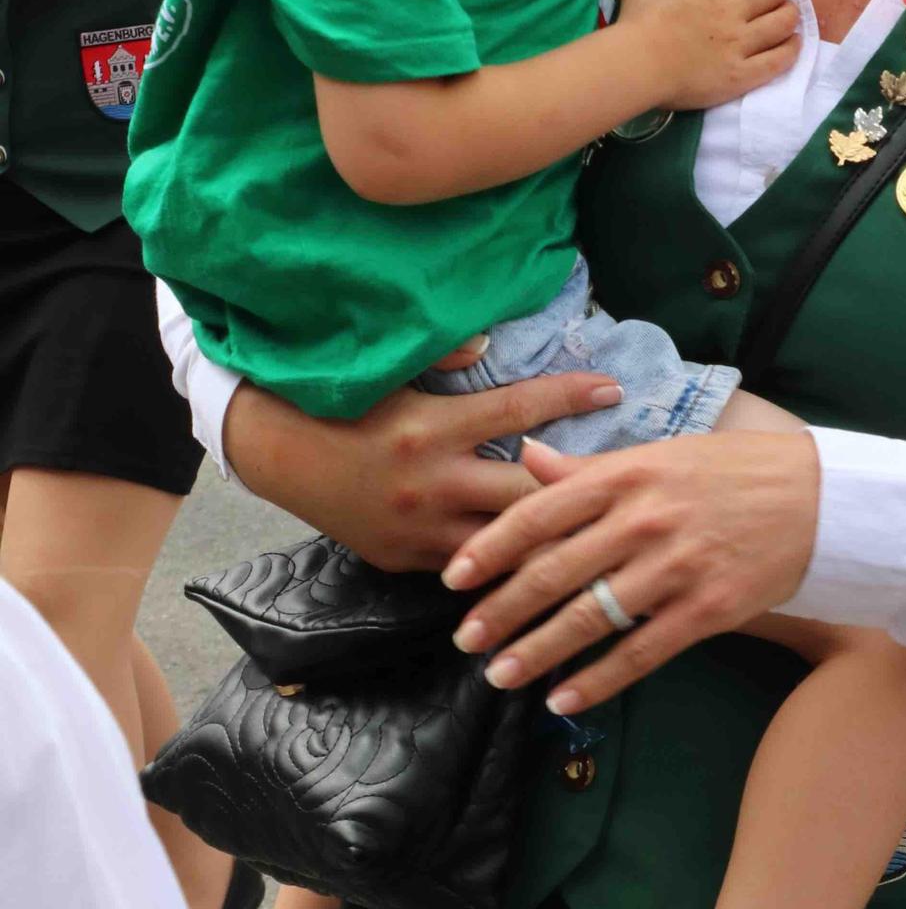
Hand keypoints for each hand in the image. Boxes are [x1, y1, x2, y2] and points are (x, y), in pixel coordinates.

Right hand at [223, 340, 627, 571]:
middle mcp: (431, 484)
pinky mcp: (404, 560)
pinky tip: (543, 565)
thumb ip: (443, 354)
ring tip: (602, 541)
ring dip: (548, 542)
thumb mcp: (387, 369)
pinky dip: (502, 563)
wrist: (273, 451)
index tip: (614, 390)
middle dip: (578, 493)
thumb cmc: (338, 399)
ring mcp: (419, 530)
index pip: (519, 411)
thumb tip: (490, 341)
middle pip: (526, 496)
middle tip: (629, 488)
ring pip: (503, 547)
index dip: (570, 397)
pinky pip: (467, 567)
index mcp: (432, 428)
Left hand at [440, 426, 821, 710]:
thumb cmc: (733, 471)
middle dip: (502, 610)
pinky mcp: (707, 609)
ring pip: (590, 617)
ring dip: (538, 651)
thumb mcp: (660, 455)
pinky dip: (597, 680)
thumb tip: (528, 459)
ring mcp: (677, 566)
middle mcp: (646, 519)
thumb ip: (590, 469)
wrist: (821, 499)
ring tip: (499, 675)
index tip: (454, 578)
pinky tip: (563, 697)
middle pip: (555, 571)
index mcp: (629, 474)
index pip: (540, 511)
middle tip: (466, 639)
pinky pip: (639, 652)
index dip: (491, 548)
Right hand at [607, 0, 799, 111]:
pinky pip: (780, 58)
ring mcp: (740, 43)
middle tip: (772, 1)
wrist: (637, 67)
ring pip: (784, 21)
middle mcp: (731, 11)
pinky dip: (792, 49)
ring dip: (789, 18)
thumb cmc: (637, 29)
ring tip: (785, 21)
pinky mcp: (744, 74)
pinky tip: (793, 45)